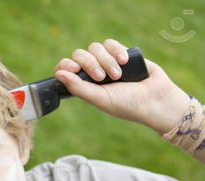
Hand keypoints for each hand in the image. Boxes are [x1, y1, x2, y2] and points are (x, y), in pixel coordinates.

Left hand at [54, 39, 190, 134]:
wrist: (155, 99)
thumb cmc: (126, 104)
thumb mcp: (99, 99)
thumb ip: (78, 88)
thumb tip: (58, 74)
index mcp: (84, 84)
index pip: (66, 69)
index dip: (65, 65)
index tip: (74, 68)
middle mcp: (93, 71)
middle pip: (79, 54)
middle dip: (90, 64)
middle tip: (102, 77)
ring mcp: (106, 61)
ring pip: (95, 47)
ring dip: (106, 60)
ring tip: (118, 75)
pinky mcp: (120, 53)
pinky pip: (110, 43)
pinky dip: (116, 51)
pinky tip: (124, 62)